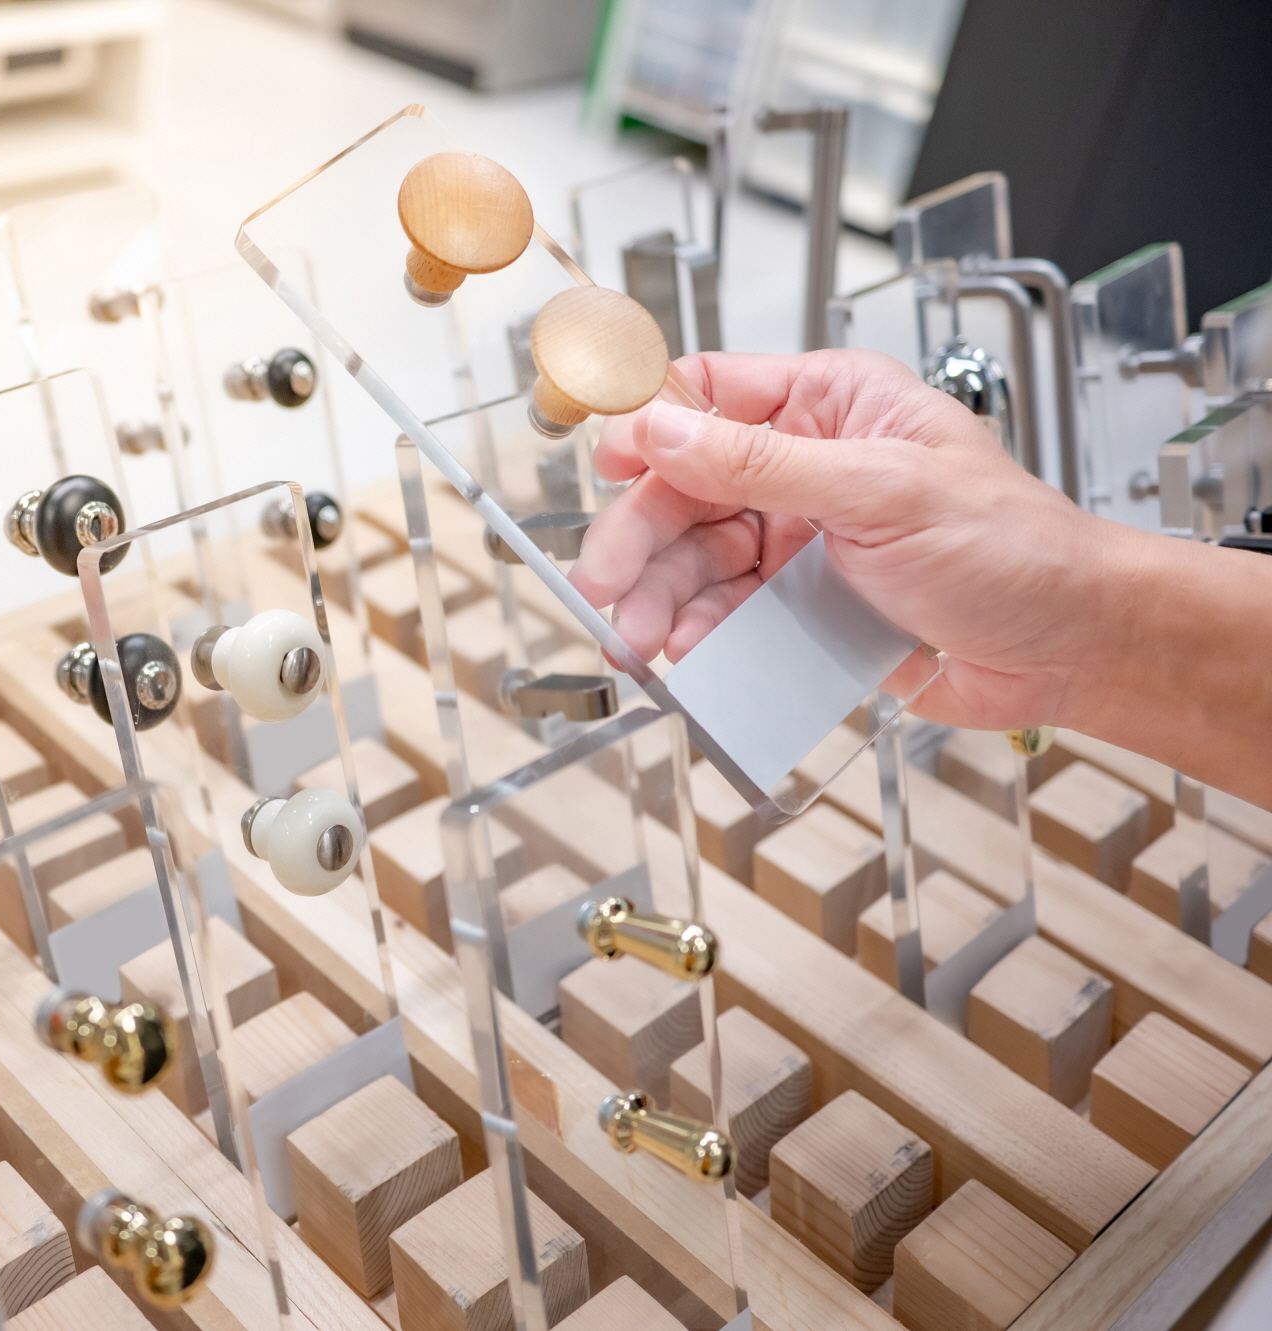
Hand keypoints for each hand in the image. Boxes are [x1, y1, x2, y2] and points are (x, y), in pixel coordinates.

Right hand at [568, 349, 1127, 731]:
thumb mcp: (880, 491)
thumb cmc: (1015, 550)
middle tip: (604, 584)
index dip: (651, 423)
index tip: (604, 463)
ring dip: (661, 596)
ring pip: (699, 556)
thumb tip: (664, 429)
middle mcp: (811, 464)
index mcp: (834, 405)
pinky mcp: (806, 602)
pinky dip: (698, 633)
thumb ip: (762, 461)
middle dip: (642, 537)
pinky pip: (728, 611)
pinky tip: (684, 652)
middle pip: (687, 487)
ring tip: (639, 639)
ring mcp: (806, 536)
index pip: (715, 392)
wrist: (1072, 649)